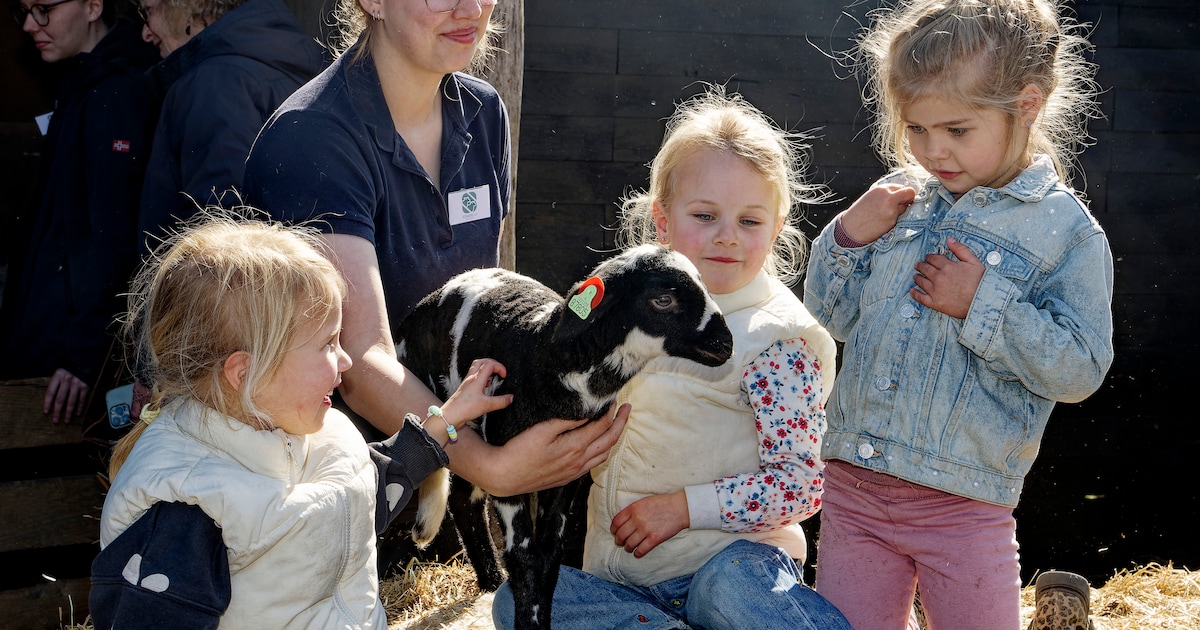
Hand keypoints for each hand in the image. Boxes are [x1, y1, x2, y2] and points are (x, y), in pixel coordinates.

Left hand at [44, 368, 87, 423]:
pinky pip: (82, 399)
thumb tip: (49, 400)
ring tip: (66, 421)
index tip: (46, 412)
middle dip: (57, 411)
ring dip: (68, 412)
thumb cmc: (68, 368)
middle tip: (55, 421)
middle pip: (60, 399)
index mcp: (57, 376)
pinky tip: (77, 414)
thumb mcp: (59, 372)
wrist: (83, 360)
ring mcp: (77, 383)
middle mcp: (67, 380)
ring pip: (71, 401)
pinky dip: (80, 407)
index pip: (50, 392)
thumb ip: (55, 383)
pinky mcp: (85, 386)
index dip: (47, 403)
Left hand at [438, 358, 512, 429]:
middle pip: (481, 362)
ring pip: (476, 369)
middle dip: (492, 363)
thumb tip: (511, 398)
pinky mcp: (464, 390)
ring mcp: (467, 383)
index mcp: (477, 379)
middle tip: (498, 371)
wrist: (450, 416)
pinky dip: (481, 378)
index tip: (504, 376)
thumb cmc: (464, 408)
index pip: (489, 364)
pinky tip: (484, 388)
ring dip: (485, 370)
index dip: (499, 367)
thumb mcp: (486, 405)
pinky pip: (473, 378)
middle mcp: (471, 379)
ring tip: (492, 378)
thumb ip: (500, 401)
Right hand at [474, 402, 629, 496]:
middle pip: (609, 441)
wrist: (502, 476)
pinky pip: (592, 465)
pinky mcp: (566, 478)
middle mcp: (579, 462)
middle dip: (621, 423)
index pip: (602, 426)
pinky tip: (597, 446)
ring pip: (603, 455)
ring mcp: (573, 472)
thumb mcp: (542, 429)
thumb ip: (568, 420)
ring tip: (617, 425)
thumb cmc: (518, 450)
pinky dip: (601, 452)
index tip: (615, 397)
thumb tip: (589, 410)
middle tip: (628, 408)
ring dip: (613, 438)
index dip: (611, 410)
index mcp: (575, 447)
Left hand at [610, 491, 688, 557]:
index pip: (616, 522)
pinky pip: (641, 550)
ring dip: (628, 548)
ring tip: (629, 548)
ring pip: (629, 544)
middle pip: (621, 534)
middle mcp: (637, 519)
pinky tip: (637, 553)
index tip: (614, 533)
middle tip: (620, 543)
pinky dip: (637, 553)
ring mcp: (646, 529)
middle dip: (619, 541)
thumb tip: (622, 522)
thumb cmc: (663, 503)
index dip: (613, 530)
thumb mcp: (644, 501)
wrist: (680, 508)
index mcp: (633, 508)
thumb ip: (632, 510)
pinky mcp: (655, 539)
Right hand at [840, 183, 917, 242]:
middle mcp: (888, 198)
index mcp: (881, 189)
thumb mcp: (871, 196)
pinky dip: (894, 219)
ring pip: (905, 207)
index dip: (901, 192)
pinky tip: (882, 221)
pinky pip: (899, 218)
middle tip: (906, 203)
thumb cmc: (860, 212)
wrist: (851, 228)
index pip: (901, 186)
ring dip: (900, 210)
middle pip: (909, 193)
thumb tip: (903, 193)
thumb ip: (885, 193)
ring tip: (885, 215)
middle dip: (909, 198)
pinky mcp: (893, 222)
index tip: (899, 197)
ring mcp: (892, 210)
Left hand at [911, 237, 985, 318]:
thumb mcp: (973, 262)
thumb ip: (960, 249)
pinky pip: (921, 298)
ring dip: (917, 277)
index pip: (933, 259)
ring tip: (915, 276)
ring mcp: (936, 291)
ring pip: (921, 282)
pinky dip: (915, 294)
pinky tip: (912, 291)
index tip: (928, 258)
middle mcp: (939, 278)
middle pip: (925, 269)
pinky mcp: (935, 303)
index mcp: (947, 266)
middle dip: (921, 265)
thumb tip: (949, 239)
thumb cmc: (980, 281)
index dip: (929, 257)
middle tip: (918, 265)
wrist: (983, 301)